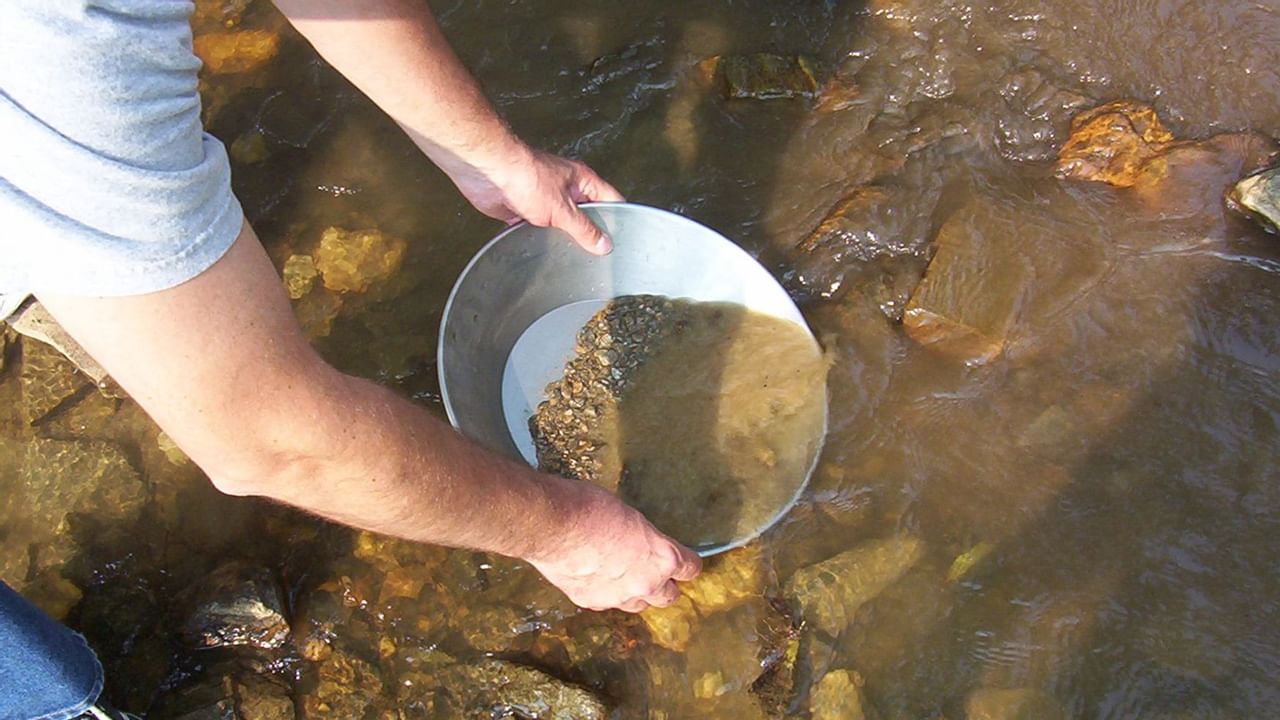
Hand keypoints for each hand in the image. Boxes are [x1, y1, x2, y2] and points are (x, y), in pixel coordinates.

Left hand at [445, 146, 624, 254]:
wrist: (489, 172)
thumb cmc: (525, 176)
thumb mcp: (563, 210)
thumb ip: (584, 229)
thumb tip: (603, 244)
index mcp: (581, 181)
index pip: (610, 199)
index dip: (617, 218)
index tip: (622, 239)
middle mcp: (565, 188)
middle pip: (585, 214)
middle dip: (588, 232)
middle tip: (596, 253)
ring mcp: (544, 199)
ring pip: (560, 224)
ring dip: (560, 236)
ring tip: (569, 255)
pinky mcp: (523, 210)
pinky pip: (536, 229)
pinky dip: (538, 239)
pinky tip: (541, 250)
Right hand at [528, 479, 701, 611]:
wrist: (553, 525)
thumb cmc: (591, 508)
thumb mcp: (630, 516)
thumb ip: (642, 538)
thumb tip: (639, 542)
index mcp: (662, 557)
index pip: (689, 569)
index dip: (688, 564)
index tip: (686, 562)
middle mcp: (645, 583)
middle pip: (669, 597)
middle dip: (666, 586)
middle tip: (659, 575)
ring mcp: (618, 597)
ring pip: (638, 605)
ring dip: (637, 594)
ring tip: (627, 578)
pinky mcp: (591, 602)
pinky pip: (607, 602)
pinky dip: (606, 593)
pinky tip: (597, 578)